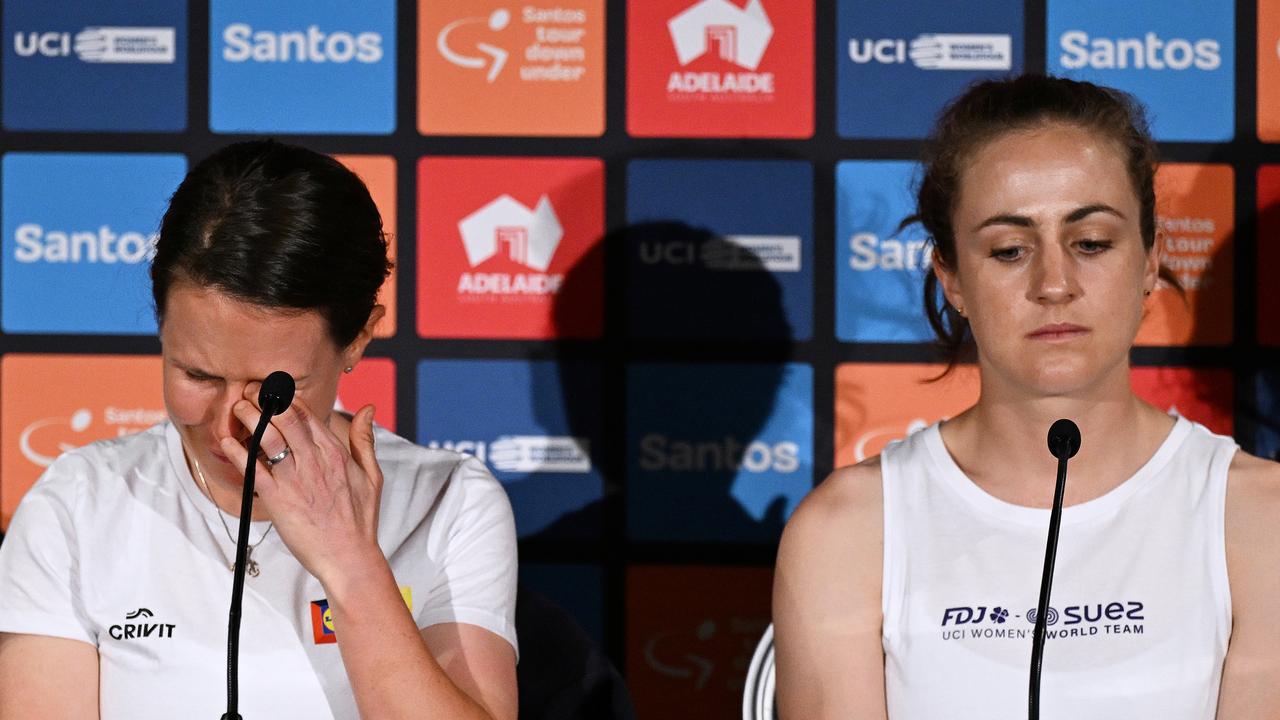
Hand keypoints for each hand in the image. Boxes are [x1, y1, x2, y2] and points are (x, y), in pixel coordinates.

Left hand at [218, 387, 384, 586]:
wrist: (348, 557)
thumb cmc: (360, 519)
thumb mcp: (372, 474)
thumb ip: (365, 439)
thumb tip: (369, 408)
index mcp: (336, 453)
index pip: (307, 414)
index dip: (287, 397)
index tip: (273, 388)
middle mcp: (314, 460)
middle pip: (284, 417)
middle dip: (264, 399)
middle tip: (249, 390)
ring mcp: (294, 478)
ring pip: (267, 436)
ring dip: (249, 416)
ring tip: (237, 406)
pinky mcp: (277, 499)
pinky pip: (252, 469)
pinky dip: (238, 451)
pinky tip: (228, 440)